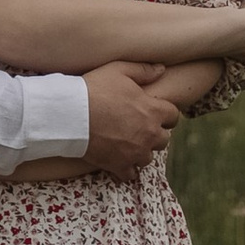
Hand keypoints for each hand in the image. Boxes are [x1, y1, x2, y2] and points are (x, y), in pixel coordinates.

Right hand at [83, 61, 184, 178]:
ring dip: (141, 152)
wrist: (70, 114)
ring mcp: (135, 152)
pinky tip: (118, 161)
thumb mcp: (119, 70)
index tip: (154, 113)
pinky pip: (130, 174)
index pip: (173, 116)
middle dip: (154, 134)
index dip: (165, 114)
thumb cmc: (95, 89)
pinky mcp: (119, 165)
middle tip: (139, 128)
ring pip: (148, 158)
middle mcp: (149, 134)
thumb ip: (143, 70)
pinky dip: (126, 169)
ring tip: (127, 144)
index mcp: (153, 110)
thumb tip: (161, 69)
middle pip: (164, 140)